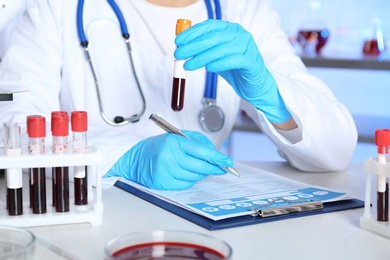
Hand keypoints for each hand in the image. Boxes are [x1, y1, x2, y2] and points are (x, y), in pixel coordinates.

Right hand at [104, 131, 232, 189]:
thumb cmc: (158, 147)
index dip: (216, 157)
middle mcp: (169, 156)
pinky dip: (191, 180)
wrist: (136, 159)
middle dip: (214, 168)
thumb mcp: (176, 137)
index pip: (200, 150)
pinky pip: (186, 184)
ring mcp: (166, 171)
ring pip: (194, 176)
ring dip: (202, 174)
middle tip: (222, 168)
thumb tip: (214, 154)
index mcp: (173, 142)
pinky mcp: (164, 183)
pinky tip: (188, 174)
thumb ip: (196, 142)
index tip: (227, 161)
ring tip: (201, 168)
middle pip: (200, 166)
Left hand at [174, 19, 291, 123]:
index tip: (178, 41)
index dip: (192, 32)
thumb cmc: (234, 68)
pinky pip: (233, 61)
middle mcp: (240, 35)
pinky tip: (208, 68)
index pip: (209, 26)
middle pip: (213, 37)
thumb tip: (183, 47)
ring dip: (201, 57)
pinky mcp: (251, 61)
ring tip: (189, 65)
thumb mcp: (216, 56)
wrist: (254, 84)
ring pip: (221, 49)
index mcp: (230, 29)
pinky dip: (219, 64)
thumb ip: (203, 49)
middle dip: (193, 46)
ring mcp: (247, 47)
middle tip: (179, 54)